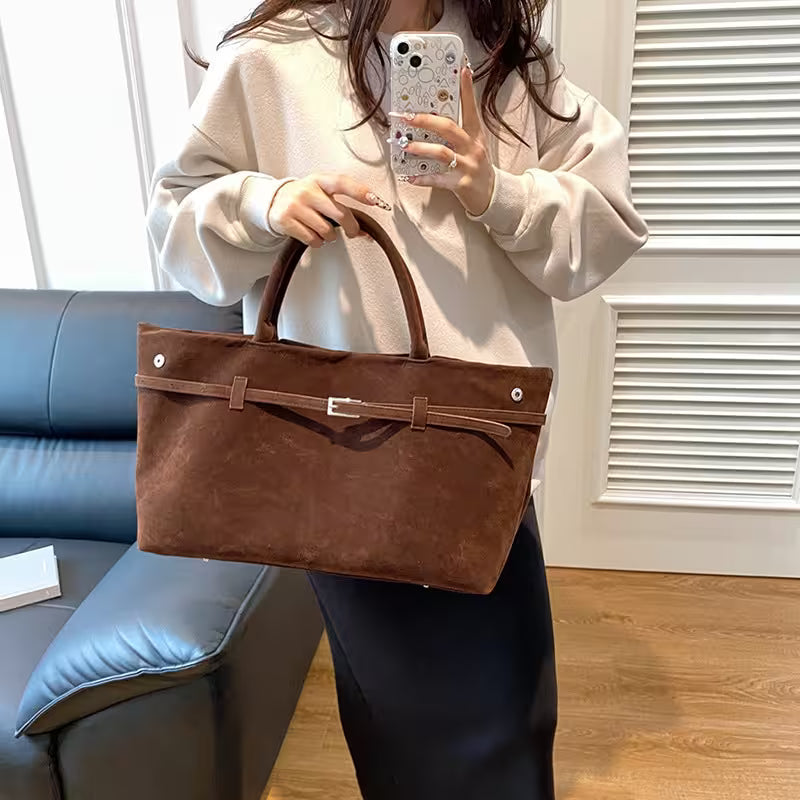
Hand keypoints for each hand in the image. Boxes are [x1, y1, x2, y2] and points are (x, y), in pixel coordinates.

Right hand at [267, 173, 391, 247]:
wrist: (272, 201)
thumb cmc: (304, 198)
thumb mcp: (321, 194)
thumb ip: (342, 208)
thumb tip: (366, 231)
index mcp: (319, 180)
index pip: (342, 183)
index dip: (359, 191)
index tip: (374, 200)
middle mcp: (307, 191)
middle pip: (339, 214)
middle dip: (351, 227)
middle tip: (352, 232)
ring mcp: (295, 205)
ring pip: (327, 231)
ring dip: (330, 236)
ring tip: (323, 229)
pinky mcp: (286, 221)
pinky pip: (313, 240)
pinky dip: (317, 242)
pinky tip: (311, 234)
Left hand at [390, 67, 494, 215]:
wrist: (491, 195)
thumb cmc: (476, 167)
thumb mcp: (472, 145)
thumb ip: (457, 131)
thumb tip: (433, 116)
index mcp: (475, 135)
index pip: (470, 108)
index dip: (466, 89)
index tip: (462, 69)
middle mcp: (472, 148)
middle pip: (449, 128)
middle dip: (426, 120)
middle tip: (407, 116)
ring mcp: (467, 166)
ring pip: (442, 153)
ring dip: (421, 149)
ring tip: (405, 146)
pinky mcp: (460, 184)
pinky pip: (439, 180)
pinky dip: (423, 178)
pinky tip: (410, 177)